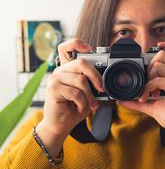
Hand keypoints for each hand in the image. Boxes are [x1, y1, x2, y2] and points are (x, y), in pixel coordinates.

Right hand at [35, 39, 103, 156]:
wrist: (62, 124)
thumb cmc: (76, 107)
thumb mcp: (89, 93)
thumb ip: (94, 83)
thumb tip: (108, 80)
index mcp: (68, 69)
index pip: (67, 47)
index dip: (77, 43)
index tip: (89, 48)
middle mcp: (60, 71)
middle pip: (80, 63)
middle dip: (96, 77)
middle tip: (102, 89)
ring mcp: (54, 79)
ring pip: (80, 80)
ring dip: (90, 95)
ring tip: (93, 105)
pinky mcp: (52, 90)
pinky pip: (75, 92)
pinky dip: (82, 102)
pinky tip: (81, 108)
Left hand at [119, 41, 164, 141]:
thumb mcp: (152, 107)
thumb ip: (138, 102)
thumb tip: (122, 100)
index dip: (163, 46)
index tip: (151, 54)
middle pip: (160, 56)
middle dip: (148, 68)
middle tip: (146, 84)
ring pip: (157, 66)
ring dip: (147, 79)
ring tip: (147, 94)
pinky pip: (158, 80)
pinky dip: (147, 88)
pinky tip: (146, 98)